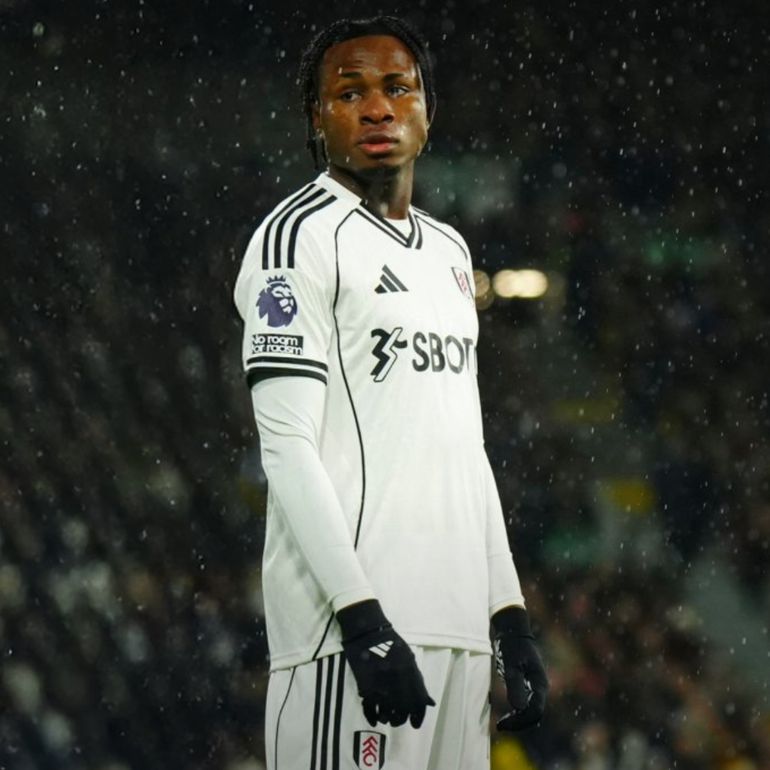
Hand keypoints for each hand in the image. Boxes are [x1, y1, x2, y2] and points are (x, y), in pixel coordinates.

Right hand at [337, 599, 435, 727]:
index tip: (415, 723)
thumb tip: (428, 702)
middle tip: (399, 719)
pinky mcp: (365, 686)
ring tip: (387, 717)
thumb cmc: (389, 642)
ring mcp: (380, 684)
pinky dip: (373, 717)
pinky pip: (370, 709)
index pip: (418, 703)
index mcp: (410, 672)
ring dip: (388, 718)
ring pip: (386, 713)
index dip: (418, 716)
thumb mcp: (408, 657)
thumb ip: (418, 680)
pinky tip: (376, 720)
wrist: (367, 630)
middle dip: (401, 719)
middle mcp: (397, 681)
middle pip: (403, 711)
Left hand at [492, 606, 547, 730]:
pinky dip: (515, 710)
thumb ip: (515, 685)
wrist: (512, 630)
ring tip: (500, 723)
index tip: (501, 724)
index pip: (535, 711)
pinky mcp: (527, 684)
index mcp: (539, 683)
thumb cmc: (511, 645)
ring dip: (517, 718)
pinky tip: (503, 712)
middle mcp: (539, 687)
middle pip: (534, 714)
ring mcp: (534, 686)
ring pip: (530, 710)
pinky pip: (525, 703)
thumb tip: (519, 708)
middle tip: (499, 726)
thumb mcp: (510, 664)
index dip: (519, 721)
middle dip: (518, 723)